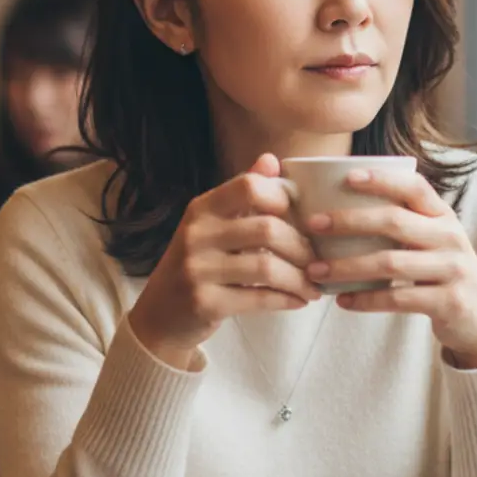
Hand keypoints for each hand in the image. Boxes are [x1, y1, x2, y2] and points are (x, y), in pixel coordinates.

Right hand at [128, 154, 320, 370]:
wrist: (159, 316)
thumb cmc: (198, 265)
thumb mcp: (212, 226)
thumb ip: (242, 195)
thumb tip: (272, 160)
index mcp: (202, 209)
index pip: (248, 186)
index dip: (282, 198)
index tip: (300, 218)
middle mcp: (196, 234)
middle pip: (266, 228)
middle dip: (301, 247)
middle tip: (317, 261)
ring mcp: (197, 269)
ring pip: (266, 267)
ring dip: (299, 279)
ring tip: (313, 285)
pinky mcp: (204, 303)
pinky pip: (259, 298)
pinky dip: (287, 299)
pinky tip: (299, 300)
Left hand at [304, 167, 476, 368]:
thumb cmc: (443, 274)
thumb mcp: (433, 243)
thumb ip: (402, 225)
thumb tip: (338, 209)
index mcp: (443, 217)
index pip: (414, 187)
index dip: (382, 179)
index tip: (347, 176)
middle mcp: (451, 237)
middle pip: (393, 222)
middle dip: (348, 221)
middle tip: (312, 224)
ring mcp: (453, 270)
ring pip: (390, 263)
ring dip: (346, 267)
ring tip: (315, 270)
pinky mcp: (449, 302)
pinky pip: (398, 298)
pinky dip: (365, 300)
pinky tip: (341, 301)